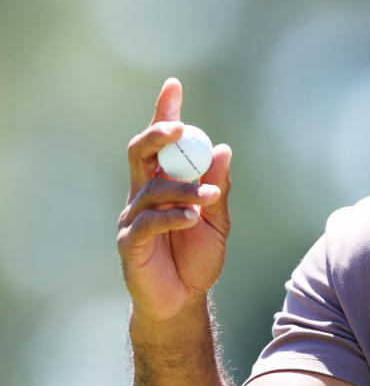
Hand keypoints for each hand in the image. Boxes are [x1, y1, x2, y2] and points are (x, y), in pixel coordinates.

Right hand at [117, 78, 232, 323]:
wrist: (183, 301)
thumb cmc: (197, 256)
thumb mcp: (217, 219)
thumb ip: (218, 187)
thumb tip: (224, 150)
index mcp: (164, 182)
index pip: (161, 142)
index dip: (165, 112)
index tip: (173, 84)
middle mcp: (144, 193)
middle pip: (140, 152)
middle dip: (156, 134)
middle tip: (178, 128)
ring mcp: (133, 217)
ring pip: (155, 188)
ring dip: (186, 189)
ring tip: (209, 200)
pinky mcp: (130, 243)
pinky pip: (150, 221)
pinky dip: (174, 215)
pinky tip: (192, 218)